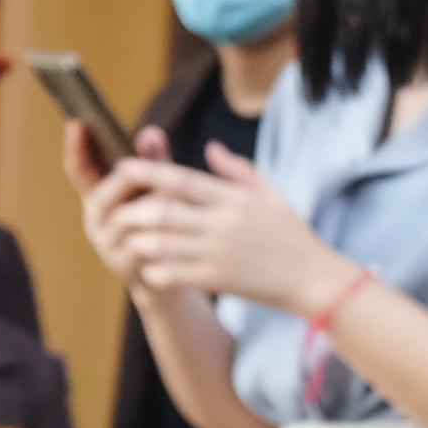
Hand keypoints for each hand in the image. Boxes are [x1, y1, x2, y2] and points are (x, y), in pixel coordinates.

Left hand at [95, 143, 342, 314]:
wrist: (311, 277)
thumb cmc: (290, 234)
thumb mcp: (271, 194)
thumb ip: (238, 170)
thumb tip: (210, 147)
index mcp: (235, 198)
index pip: (185, 180)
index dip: (152, 173)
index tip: (125, 166)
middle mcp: (223, 223)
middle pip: (166, 211)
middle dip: (134, 210)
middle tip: (115, 211)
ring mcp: (218, 252)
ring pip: (163, 244)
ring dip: (139, 241)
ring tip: (126, 240)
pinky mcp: (216, 279)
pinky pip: (175, 274)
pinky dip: (155, 270)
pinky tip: (146, 268)